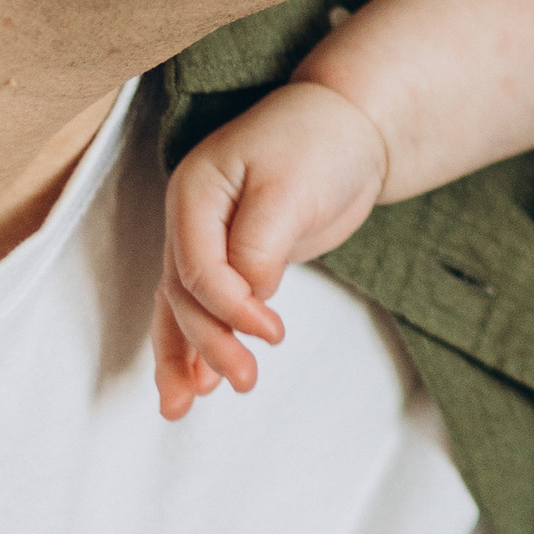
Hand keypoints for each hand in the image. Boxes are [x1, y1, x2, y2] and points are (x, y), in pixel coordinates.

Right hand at [151, 78, 389, 416]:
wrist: (352, 124)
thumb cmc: (321, 141)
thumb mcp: (291, 188)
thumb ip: (261, 245)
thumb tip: (249, 298)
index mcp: (194, 193)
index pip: (196, 268)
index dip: (228, 308)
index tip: (271, 333)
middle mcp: (192, 220)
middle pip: (185, 296)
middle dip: (209, 343)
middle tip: (242, 381)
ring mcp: (209, 240)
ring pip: (181, 309)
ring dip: (183, 358)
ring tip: (182, 409)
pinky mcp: (236, 258)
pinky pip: (206, 307)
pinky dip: (199, 343)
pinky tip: (197, 383)